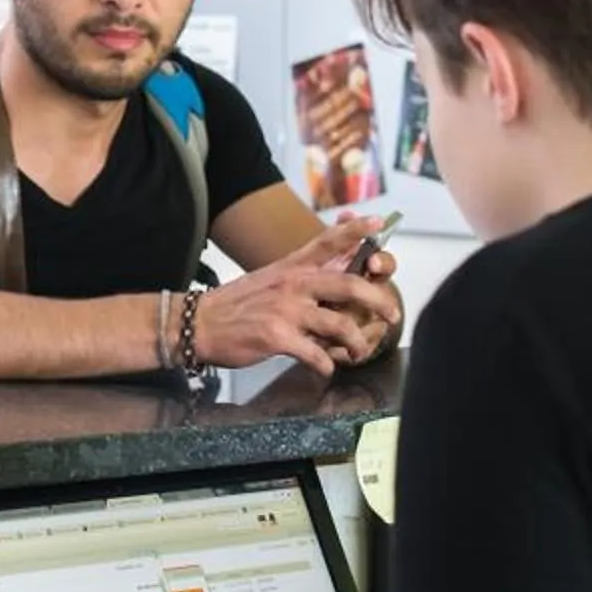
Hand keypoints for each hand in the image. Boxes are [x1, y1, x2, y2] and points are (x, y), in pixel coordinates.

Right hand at [192, 221, 400, 376]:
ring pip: (340, 324)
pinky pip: (316, 354)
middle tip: (393, 315)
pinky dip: (327, 365)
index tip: (380, 224)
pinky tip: (326, 368)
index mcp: (292, 267)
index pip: (328, 241)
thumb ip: (302, 279)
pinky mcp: (277, 338)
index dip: (356, 230)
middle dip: (378, 300)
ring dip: (357, 342)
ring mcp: (286, 310)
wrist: (198, 323)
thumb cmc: (236, 305)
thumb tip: (336, 281)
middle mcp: (293, 284)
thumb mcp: (270, 280)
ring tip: (359, 353)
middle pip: (348, 285)